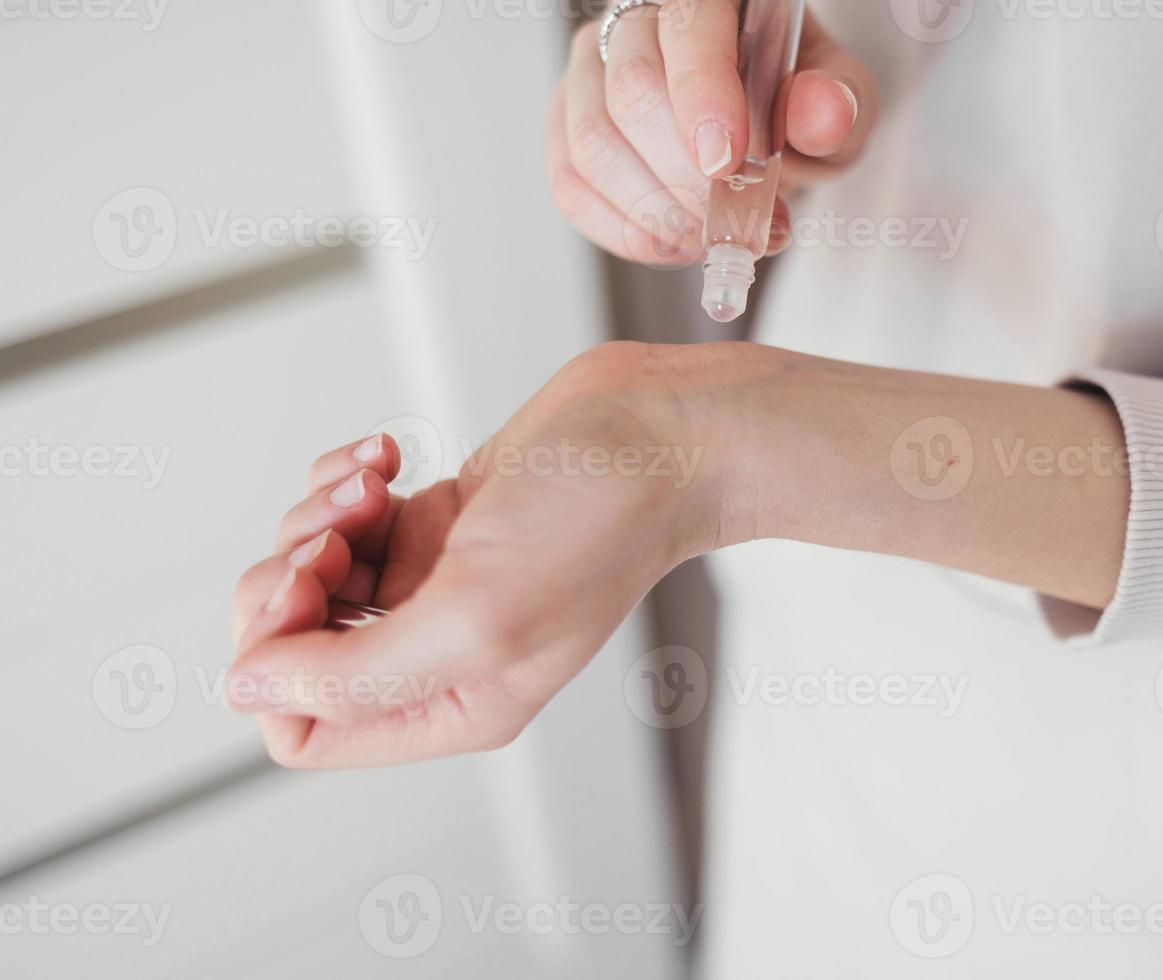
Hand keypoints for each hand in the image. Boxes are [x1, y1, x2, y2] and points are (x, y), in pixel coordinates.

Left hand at [229, 342, 1126, 768]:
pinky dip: (343, 480)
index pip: (303, 731)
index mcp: (450, 704)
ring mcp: (435, 588)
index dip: (279, 662)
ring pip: (310, 575)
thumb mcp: (475, 617)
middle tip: (340, 532)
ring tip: (374, 483)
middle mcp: (437, 655)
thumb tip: (245, 691)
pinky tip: (386, 457)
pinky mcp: (436, 526)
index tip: (316, 586)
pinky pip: (339, 517)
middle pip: (292, 649)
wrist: (661, 431)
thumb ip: (352, 673)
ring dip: (319, 516)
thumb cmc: (600, 520)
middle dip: (292, 576)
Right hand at [547, 0, 878, 265]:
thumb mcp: (836, 98)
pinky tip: (671, 244)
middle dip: (684, 175)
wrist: (760, 130)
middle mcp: (637, 20)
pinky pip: (570, 183)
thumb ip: (835, 102)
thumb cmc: (793, 103)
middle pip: (632, 90)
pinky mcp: (567, 125)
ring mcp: (592, 71)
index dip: (703, 94)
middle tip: (734, 222)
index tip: (728, 162)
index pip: (689, 26)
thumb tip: (823, 114)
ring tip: (710, 238)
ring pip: (592, 142)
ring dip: (654, 210)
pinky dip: (622, 229)